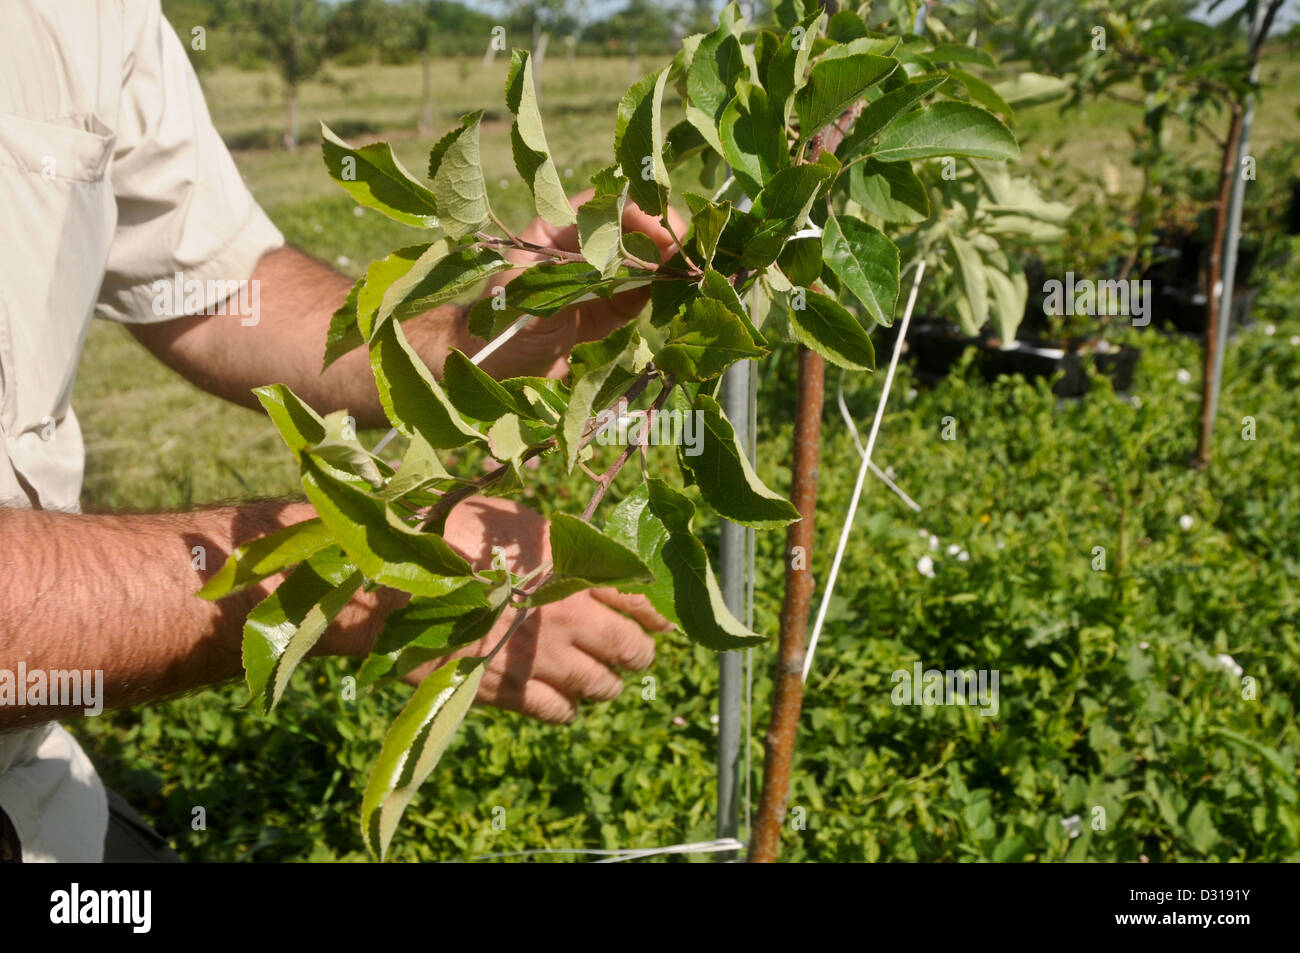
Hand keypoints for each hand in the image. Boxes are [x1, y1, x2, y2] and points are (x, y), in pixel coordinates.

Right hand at [403, 497, 672, 722]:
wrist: (393, 587)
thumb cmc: (448, 537)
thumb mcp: (515, 523)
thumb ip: (556, 543)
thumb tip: (581, 551)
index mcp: (572, 568)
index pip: (639, 598)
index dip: (656, 614)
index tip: (661, 620)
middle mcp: (568, 616)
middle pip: (632, 649)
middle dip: (637, 653)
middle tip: (633, 653)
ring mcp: (541, 657)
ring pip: (602, 687)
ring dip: (605, 684)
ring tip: (598, 679)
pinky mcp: (511, 690)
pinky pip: (560, 712)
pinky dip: (567, 708)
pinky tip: (560, 699)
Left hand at [477, 190, 687, 378]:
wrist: (493, 374)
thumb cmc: (499, 329)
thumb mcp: (534, 300)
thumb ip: (581, 282)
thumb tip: (635, 271)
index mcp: (553, 233)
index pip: (602, 206)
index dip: (635, 212)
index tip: (662, 232)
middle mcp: (579, 251)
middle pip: (629, 228)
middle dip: (659, 235)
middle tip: (683, 255)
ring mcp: (597, 280)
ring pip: (642, 260)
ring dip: (667, 263)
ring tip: (688, 274)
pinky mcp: (609, 311)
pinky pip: (643, 294)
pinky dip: (663, 292)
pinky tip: (679, 293)